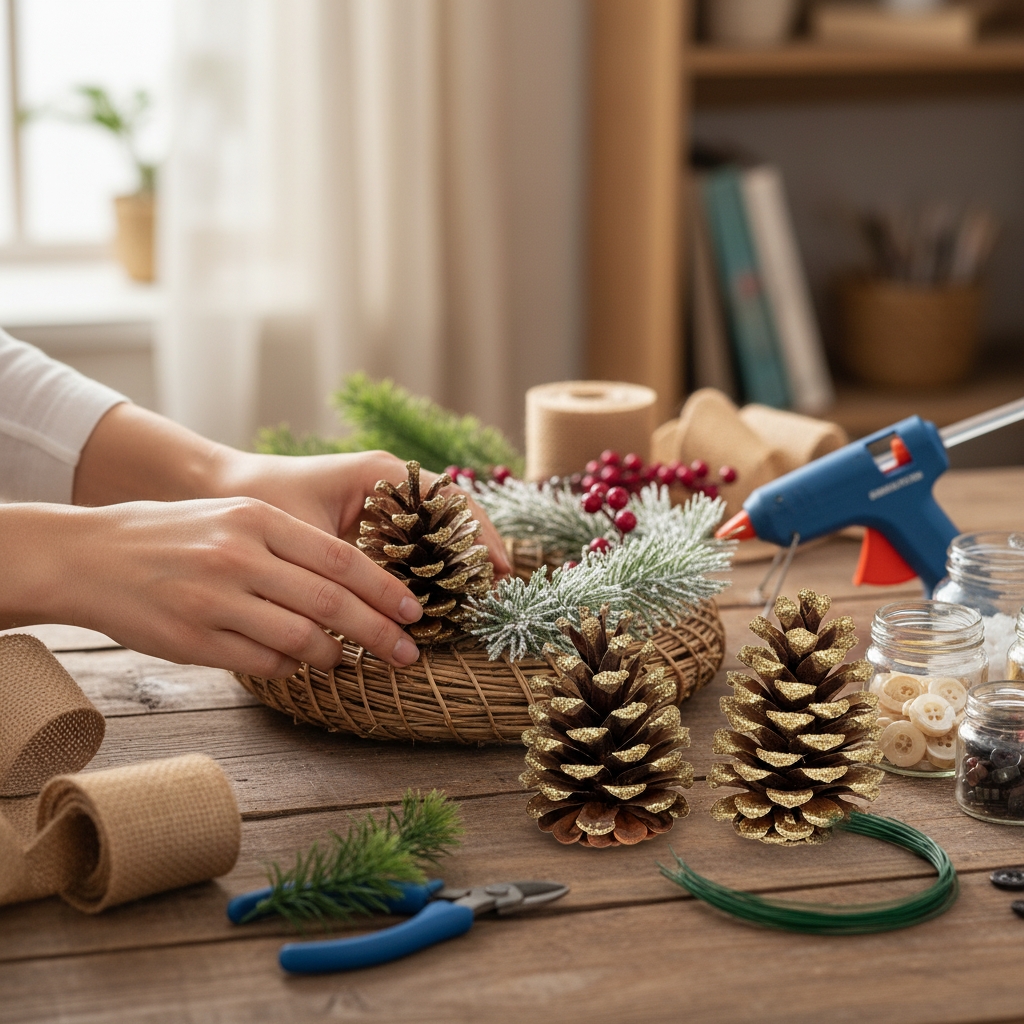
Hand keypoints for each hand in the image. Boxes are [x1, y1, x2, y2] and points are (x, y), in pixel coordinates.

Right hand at [14, 499, 427, 677]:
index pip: (340, 558)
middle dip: (379, 632)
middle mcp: (239, 556)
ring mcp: (214, 600)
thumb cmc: (174, 534)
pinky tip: (294, 663)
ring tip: (345, 661)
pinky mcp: (193, 640)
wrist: (89, 555)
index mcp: (256, 519)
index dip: (384, 588)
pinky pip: (262, 663)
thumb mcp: (235, 518)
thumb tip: (352, 588)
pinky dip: (289, 668)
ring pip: (301, 640)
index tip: (413, 611)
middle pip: (331, 603)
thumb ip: (291, 547)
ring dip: (334, 656)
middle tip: (408, 652)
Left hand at [212, 448, 511, 575]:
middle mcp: (390, 482)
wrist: (224, 490)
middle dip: (476, 552)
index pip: (450, 498)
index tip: (498, 569)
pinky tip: (435, 600)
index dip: (480, 534)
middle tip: (495, 591)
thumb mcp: (306, 536)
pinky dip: (427, 570)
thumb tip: (380, 615)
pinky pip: (413, 544)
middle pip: (451, 515)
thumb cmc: (261, 503)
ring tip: (475, 600)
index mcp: (381, 473)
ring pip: (435, 532)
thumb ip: (344, 571)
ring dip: (455, 564)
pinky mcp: (371, 522)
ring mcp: (383, 501)